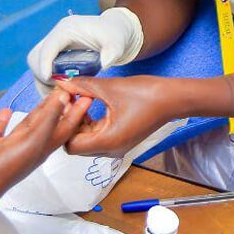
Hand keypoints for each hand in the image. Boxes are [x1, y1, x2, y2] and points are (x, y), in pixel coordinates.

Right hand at [0, 90, 92, 199]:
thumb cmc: (6, 168)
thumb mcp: (33, 139)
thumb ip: (48, 117)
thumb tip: (63, 97)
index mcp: (44, 147)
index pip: (67, 126)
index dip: (78, 111)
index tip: (87, 95)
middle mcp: (31, 147)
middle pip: (50, 124)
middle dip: (61, 109)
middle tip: (70, 92)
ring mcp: (11, 146)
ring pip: (28, 125)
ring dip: (38, 112)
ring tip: (46, 97)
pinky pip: (2, 130)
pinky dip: (5, 120)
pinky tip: (6, 110)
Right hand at [27, 7, 143, 95]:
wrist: (115, 32)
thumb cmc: (115, 35)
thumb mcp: (116, 42)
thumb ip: (112, 52)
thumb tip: (105, 63)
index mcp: (67, 29)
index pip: (48, 47)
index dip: (44, 63)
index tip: (49, 80)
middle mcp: (55, 36)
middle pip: (35, 57)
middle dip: (43, 77)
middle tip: (60, 92)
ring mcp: (53, 46)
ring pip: (36, 66)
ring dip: (44, 83)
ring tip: (61, 96)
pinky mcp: (54, 55)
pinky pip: (42, 70)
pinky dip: (47, 84)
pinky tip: (62, 94)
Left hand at [57, 75, 173, 156]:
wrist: (172, 98)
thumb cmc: (145, 94)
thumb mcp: (110, 87)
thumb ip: (83, 86)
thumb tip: (62, 83)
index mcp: (108, 141)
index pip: (70, 144)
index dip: (65, 124)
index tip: (66, 103)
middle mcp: (111, 150)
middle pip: (76, 144)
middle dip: (70, 122)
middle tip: (69, 99)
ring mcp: (116, 146)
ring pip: (85, 140)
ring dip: (80, 122)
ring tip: (80, 98)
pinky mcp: (120, 140)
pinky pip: (97, 136)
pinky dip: (90, 122)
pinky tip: (90, 103)